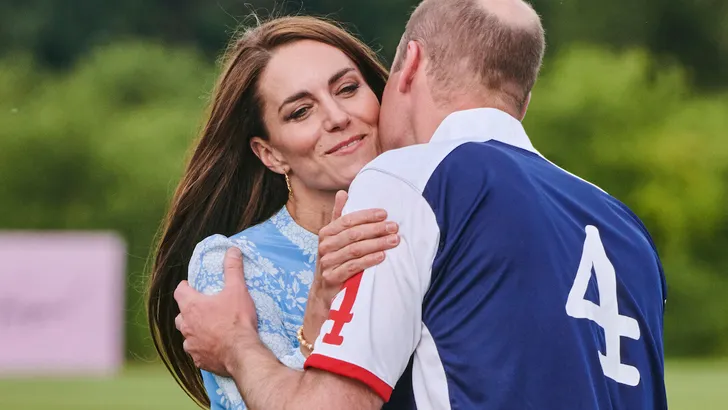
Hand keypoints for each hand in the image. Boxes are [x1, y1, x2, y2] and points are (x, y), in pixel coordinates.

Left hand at [174, 247, 257, 374]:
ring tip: (210, 329)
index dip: (185, 287)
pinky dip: (202, 348)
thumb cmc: (236, 320)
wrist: (241, 352)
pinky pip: (196, 352)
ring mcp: (191, 345)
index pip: (179, 291)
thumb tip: (232, 250)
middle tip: (204, 309)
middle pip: (180, 315)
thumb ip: (232, 269)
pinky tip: (214, 347)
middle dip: (189, 311)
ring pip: (187, 335)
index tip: (192, 286)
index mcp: (192, 307)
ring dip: (195, 331)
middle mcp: (186, 326)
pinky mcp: (198, 360)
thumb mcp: (237, 290)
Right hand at [301, 190, 399, 351]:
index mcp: (326, 233)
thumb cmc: (336, 261)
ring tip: (394, 241)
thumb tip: (343, 192)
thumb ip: (339, 216)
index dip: (366, 215)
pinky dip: (369, 260)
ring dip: (376, 244)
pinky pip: (353, 267)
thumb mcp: (336, 238)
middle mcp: (324, 246)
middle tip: (394, 227)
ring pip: (355, 250)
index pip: (347, 219)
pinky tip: (382, 257)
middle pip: (353, 234)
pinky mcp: (332, 278)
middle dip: (376, 229)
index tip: (385, 213)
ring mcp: (327, 263)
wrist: (325, 293)